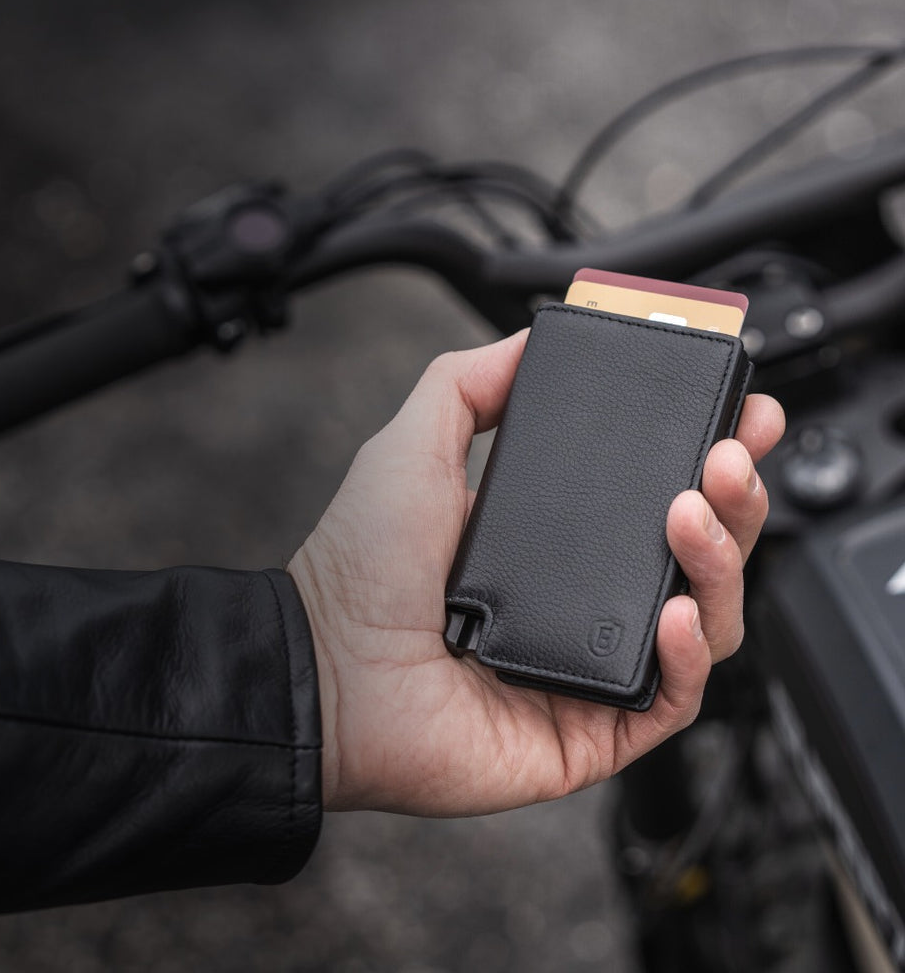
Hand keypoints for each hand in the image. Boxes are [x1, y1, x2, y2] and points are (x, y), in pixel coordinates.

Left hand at [288, 331, 783, 815]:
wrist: (325, 670)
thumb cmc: (359, 568)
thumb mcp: (413, 447)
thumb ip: (469, 383)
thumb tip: (529, 339)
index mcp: (554, 534)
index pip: (658, 492)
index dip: (708, 454)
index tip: (740, 413)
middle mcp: (582, 596)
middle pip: (700, 550)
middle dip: (735, 497)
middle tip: (730, 454)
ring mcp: (592, 661)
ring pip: (707, 618)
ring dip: (720, 560)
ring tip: (691, 514)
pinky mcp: (593, 727)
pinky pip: (674, 698)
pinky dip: (691, 654)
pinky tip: (674, 611)